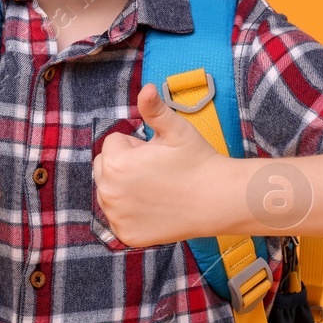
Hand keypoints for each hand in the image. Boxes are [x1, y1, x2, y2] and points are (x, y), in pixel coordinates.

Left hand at [93, 82, 226, 245]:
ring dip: (125, 188)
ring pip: (110, 192)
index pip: (113, 143)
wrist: (218, 200)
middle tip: (156, 171)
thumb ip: (154, 107)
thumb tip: (146, 87)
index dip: (136, 145)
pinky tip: (154, 208)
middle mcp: (108, 192)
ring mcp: (116, 217)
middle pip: (105, 167)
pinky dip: (131, 213)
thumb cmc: (197, 161)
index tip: (157, 154)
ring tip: (156, 188)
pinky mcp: (125, 235)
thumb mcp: (175, 129)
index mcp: (115, 163)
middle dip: (125, 165)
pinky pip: (118, 217)